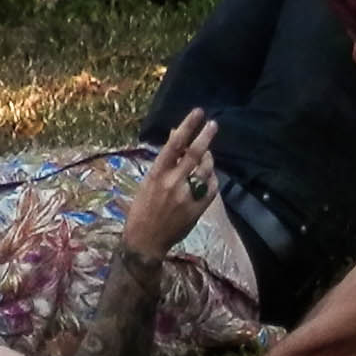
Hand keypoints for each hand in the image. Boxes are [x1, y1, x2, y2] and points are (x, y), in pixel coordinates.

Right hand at [123, 109, 217, 257]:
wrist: (146, 242)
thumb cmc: (142, 210)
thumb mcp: (148, 181)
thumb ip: (165, 161)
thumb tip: (176, 136)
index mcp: (157, 174)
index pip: (174, 144)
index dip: (187, 126)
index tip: (198, 113)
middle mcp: (173, 183)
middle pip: (195, 154)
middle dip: (206, 137)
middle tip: (213, 125)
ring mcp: (186, 197)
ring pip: (205, 170)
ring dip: (208, 159)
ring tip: (207, 155)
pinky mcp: (196, 210)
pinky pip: (211, 189)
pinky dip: (212, 180)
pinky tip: (208, 178)